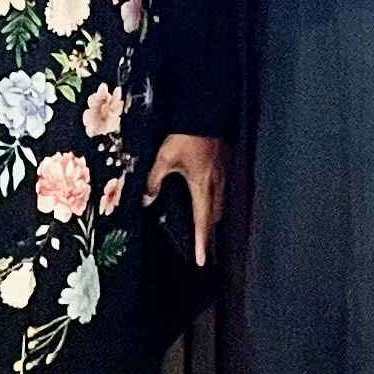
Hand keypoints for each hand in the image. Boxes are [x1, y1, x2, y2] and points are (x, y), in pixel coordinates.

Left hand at [145, 132, 223, 264]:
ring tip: (204, 224)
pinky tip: (208, 196)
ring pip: (220, 202)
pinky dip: (215, 199)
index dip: (202, 242)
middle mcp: (216, 183)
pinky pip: (222, 189)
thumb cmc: (186, 137)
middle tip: (202, 244)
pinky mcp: (224, 164)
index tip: (202, 260)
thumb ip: (155, 181)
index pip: (202, 221)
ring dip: (212, 215)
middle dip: (208, 231)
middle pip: (214, 215)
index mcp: (202, 186)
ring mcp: (223, 173)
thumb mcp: (164, 158)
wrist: (205, 113)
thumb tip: (148, 200)